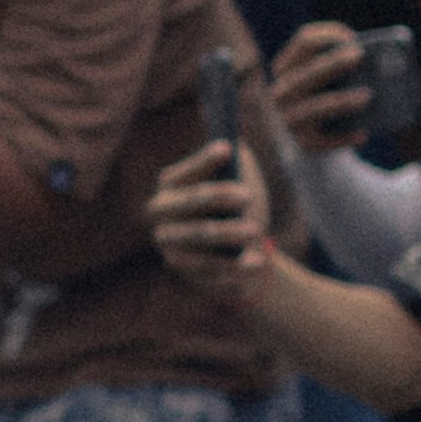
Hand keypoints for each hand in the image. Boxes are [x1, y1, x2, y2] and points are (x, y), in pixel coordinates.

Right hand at [147, 132, 274, 283]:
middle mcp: (162, 215)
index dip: (205, 160)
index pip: (186, 171)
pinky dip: (236, 265)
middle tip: (250, 196)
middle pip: (189, 201)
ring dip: (229, 233)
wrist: (248, 255)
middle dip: (218, 195)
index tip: (227, 150)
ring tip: (258, 232)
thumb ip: (237, 159)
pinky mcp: (186, 274)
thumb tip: (232, 147)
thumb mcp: (242, 177)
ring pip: (200, 235)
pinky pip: (211, 268)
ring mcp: (170, 245)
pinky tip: (257, 262)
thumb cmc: (241, 208)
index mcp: (171, 186)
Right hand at [265, 19, 372, 154]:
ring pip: (314, 109)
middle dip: (332, 63)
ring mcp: (288, 118)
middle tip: (359, 56)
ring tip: (368, 96)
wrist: (308, 137)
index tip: (351, 38)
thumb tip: (383, 58)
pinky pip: (323, 141)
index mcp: (288, 67)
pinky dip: (343, 137)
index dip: (328, 36)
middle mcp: (281, 91)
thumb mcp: (325, 75)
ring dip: (340, 101)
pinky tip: (362, 135)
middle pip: (307, 73)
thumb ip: (342, 62)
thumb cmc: (326, 95)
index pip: (304, 42)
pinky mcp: (302, 143)